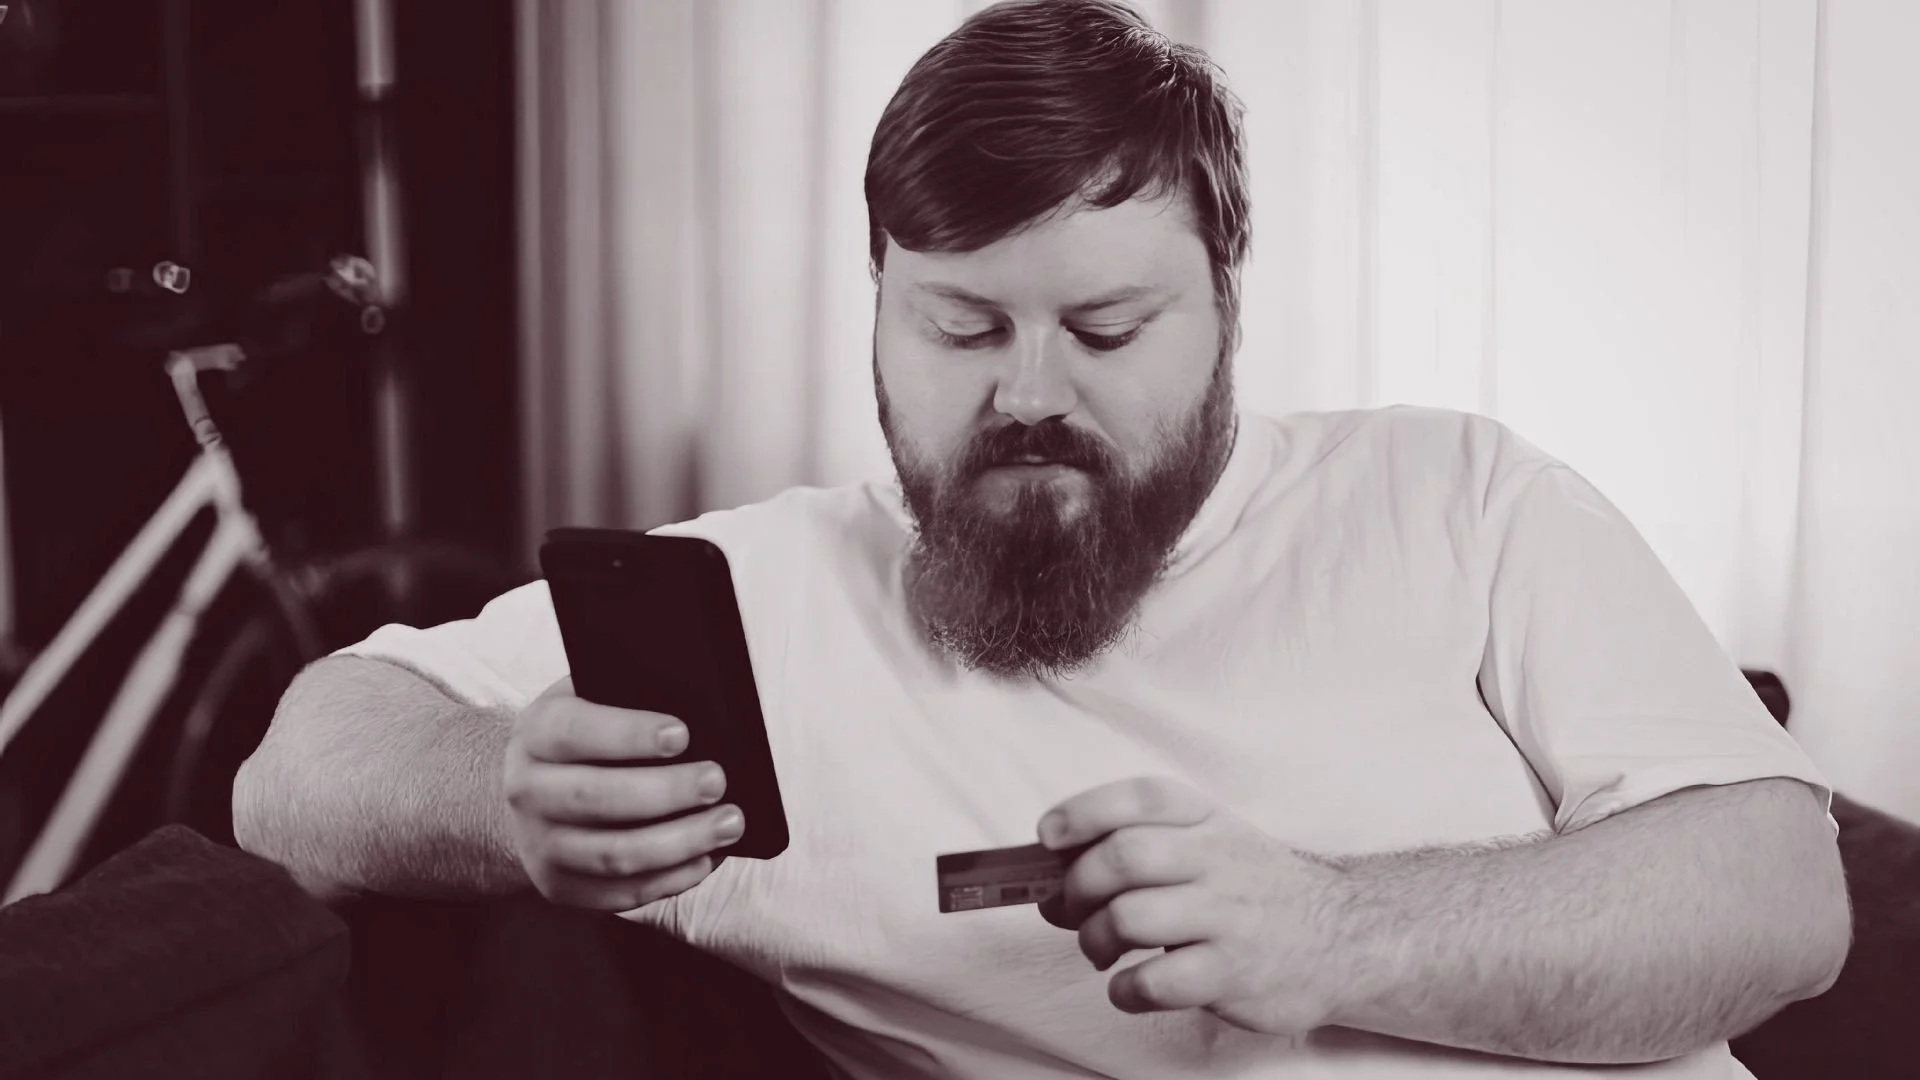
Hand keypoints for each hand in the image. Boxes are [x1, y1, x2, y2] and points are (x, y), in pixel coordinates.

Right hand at [503, 677, 742, 909]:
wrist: (531, 793)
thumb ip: (628, 695)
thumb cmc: (584, 737)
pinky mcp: (561, 887)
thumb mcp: (589, 699)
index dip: (628, 734)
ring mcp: (541, 845)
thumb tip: (700, 704)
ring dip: (679, 842)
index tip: (681, 734)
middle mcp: (527, 791)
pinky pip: (620, 893)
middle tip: (717, 781)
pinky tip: (706, 858)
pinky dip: (670, 879)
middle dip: (666, 792)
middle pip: (596, 798)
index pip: (574, 732)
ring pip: (612, 855)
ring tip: (729, 823)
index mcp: (535, 733)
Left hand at [1037, 776, 1353, 1036]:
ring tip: (1101, 951)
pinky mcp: (1232, 974)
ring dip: (1094, 939)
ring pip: (1129, 918)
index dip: (1083, 812)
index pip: (1139, 798)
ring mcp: (1227, 917)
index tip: (1048, 836)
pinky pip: (1155, 981)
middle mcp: (1218, 859)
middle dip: (1077, 886)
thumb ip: (1135, 849)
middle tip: (1073, 909)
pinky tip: (1130, 987)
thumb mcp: (1208, 845)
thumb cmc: (1251, 890)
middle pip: (1123, 857)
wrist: (1345, 937)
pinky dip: (1123, 990)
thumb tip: (1049, 884)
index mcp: (1206, 819)